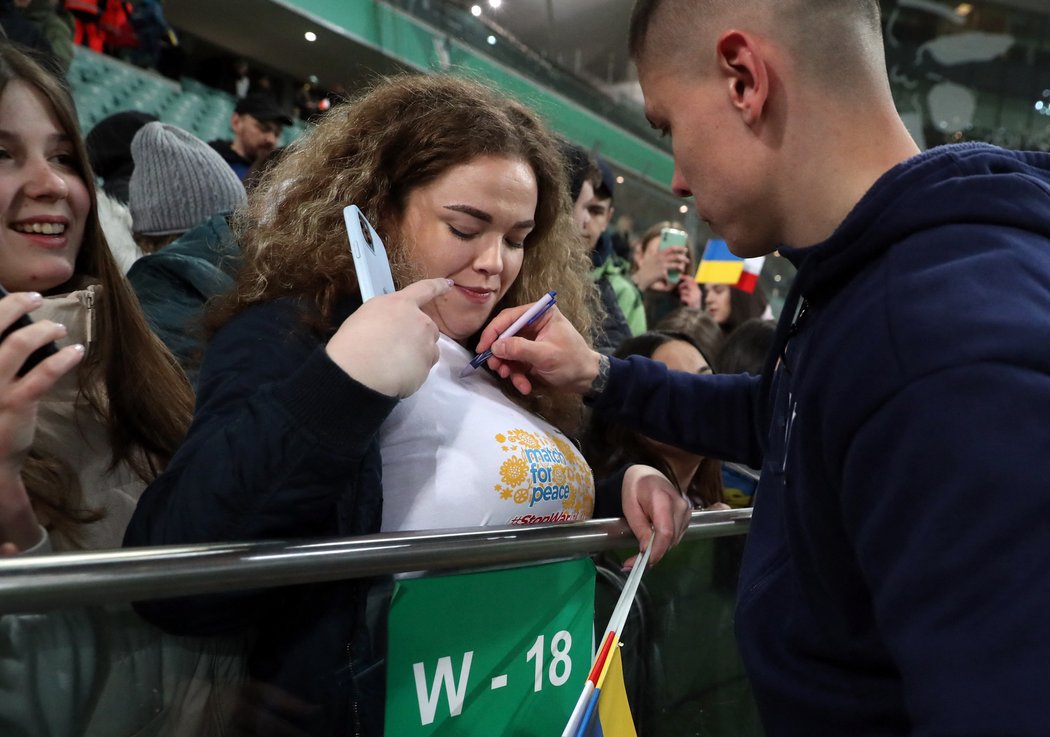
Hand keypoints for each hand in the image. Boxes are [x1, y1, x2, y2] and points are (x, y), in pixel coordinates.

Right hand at [0, 292, 84, 552]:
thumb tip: (11, 331)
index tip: (10, 296)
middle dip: (15, 304)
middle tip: (33, 298)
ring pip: (19, 342)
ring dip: (43, 329)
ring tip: (57, 328)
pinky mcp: (16, 402)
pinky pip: (45, 371)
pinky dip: (64, 357)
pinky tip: (77, 352)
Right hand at [325, 278, 450, 397]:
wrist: (357, 371)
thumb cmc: (352, 344)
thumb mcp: (365, 317)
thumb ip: (387, 317)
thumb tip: (392, 328)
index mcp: (399, 303)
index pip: (424, 289)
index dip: (438, 286)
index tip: (449, 284)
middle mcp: (418, 319)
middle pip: (428, 327)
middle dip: (418, 337)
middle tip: (397, 349)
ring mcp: (426, 341)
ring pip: (430, 348)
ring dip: (419, 354)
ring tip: (396, 364)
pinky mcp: (428, 363)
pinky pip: (425, 367)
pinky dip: (416, 371)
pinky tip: (398, 375)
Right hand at [475, 303, 598, 395]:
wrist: (586, 379)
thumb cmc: (572, 361)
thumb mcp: (546, 355)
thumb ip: (520, 349)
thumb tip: (495, 347)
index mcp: (540, 314)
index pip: (510, 317)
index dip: (493, 331)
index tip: (483, 348)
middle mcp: (533, 324)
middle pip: (505, 335)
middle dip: (499, 353)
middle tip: (495, 367)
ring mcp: (531, 341)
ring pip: (508, 351)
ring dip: (507, 367)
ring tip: (510, 378)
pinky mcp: (529, 356)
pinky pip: (515, 364)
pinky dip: (517, 376)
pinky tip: (525, 386)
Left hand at [620, 464, 690, 566]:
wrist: (648, 476)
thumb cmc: (636, 489)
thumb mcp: (630, 507)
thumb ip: (640, 528)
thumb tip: (646, 550)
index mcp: (663, 499)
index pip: (665, 531)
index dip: (656, 551)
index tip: (641, 563)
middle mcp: (680, 506)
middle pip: (670, 539)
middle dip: (653, 554)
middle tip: (632, 564)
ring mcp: (686, 512)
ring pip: (674, 540)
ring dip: (658, 550)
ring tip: (639, 555)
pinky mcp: (687, 517)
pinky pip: (676, 536)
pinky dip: (664, 543)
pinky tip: (652, 543)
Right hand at [632, 239, 689, 292]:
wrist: (641, 278)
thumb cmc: (645, 270)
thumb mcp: (651, 260)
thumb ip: (658, 257)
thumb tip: (665, 255)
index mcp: (659, 255)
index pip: (671, 248)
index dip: (680, 248)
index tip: (685, 249)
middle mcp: (661, 259)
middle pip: (676, 256)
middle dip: (684, 258)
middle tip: (687, 260)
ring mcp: (662, 266)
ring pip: (677, 265)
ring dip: (682, 267)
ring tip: (683, 269)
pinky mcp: (663, 273)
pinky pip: (672, 274)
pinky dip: (676, 276)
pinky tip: (677, 278)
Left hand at [676, 277, 701, 308]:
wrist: (694, 315)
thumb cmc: (690, 305)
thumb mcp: (690, 296)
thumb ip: (687, 289)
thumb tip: (679, 282)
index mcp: (698, 290)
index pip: (692, 280)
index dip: (685, 277)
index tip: (679, 276)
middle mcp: (698, 292)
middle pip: (687, 284)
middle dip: (681, 286)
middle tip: (679, 291)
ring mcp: (695, 297)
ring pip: (683, 291)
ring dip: (681, 295)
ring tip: (683, 299)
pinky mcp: (691, 301)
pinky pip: (683, 297)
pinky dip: (682, 299)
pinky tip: (684, 303)